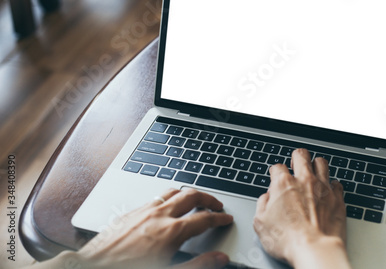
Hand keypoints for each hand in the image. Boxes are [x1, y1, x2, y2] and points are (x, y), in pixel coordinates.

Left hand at [73, 188, 233, 268]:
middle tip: (217, 205)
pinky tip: (169, 207)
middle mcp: (159, 215)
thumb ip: (198, 265)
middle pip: (192, 196)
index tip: (226, 219)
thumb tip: (220, 259)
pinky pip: (157, 196)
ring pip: (173, 191)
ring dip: (189, 194)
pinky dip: (171, 197)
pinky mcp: (132, 211)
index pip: (205, 218)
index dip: (219, 218)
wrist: (92, 268)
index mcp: (171, 232)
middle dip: (208, 198)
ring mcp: (144, 210)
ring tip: (197, 201)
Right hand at [253, 148, 350, 268]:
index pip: (277, 167)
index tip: (276, 178)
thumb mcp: (261, 223)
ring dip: (316, 165)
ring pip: (321, 163)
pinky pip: (337, 183)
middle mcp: (304, 181)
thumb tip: (266, 198)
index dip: (275, 172)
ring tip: (313, 172)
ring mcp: (323, 187)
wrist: (314, 249)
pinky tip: (328, 191)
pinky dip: (332, 185)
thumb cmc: (288, 239)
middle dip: (297, 157)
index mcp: (284, 184)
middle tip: (295, 164)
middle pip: (301, 155)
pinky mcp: (337, 198)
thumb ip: (262, 204)